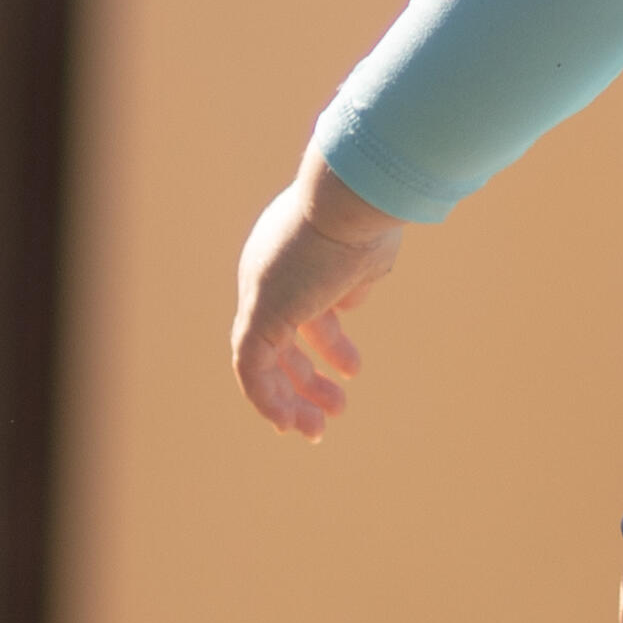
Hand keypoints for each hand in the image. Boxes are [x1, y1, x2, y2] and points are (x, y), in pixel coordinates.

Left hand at [229, 161, 413, 437]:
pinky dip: (267, 399)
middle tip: (338, 408)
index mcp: (295, 257)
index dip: (324, 344)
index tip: (350, 371)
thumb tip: (350, 300)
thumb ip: (355, 280)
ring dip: (292, 397)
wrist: (354, 196)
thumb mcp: (367, 255)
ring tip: (321, 427)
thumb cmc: (370, 217)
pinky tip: (287, 422)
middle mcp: (269, 273)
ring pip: (263, 359)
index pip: (300, 309)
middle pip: (282, 336)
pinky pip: (251, 369)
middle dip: (308, 377)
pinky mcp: (259, 314)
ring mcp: (260, 292)